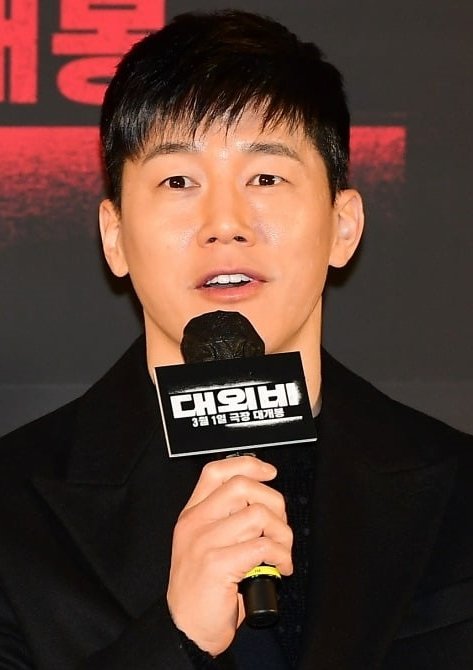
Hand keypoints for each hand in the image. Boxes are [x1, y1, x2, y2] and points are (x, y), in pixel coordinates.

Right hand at [167, 455, 292, 656]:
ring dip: (282, 534)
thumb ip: (225, 519)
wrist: (187, 629)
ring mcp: (205, 543)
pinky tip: (280, 567)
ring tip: (281, 552)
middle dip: (273, 502)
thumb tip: (264, 502)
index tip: (269, 472)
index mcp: (192, 515)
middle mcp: (196, 524)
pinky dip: (281, 556)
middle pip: (242, 486)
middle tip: (279, 527)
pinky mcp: (218, 565)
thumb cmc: (202, 590)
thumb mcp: (204, 544)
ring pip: (258, 515)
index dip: (247, 464)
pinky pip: (263, 547)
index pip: (216, 471)